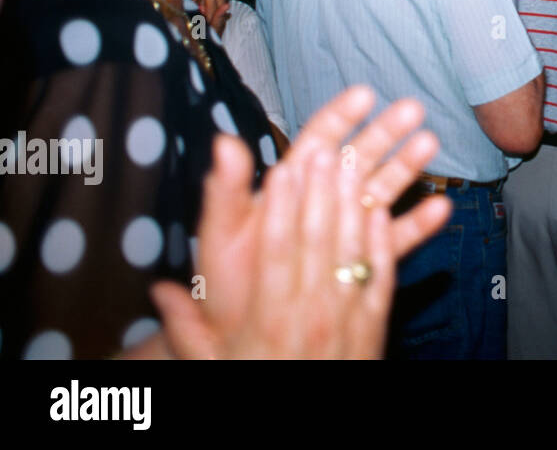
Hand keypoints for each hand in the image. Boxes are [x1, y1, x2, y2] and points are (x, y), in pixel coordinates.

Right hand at [151, 143, 396, 356]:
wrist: (307, 423)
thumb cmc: (255, 380)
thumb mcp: (213, 363)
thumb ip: (186, 329)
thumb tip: (157, 292)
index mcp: (269, 320)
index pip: (277, 253)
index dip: (283, 209)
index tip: (284, 168)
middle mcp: (311, 313)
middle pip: (318, 242)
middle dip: (320, 193)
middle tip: (324, 152)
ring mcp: (347, 317)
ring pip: (352, 251)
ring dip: (354, 204)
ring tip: (357, 162)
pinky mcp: (375, 324)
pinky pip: (381, 275)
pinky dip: (382, 240)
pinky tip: (381, 208)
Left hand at [171, 86, 450, 347]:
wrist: (240, 331)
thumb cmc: (226, 281)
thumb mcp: (222, 232)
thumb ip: (227, 188)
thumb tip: (223, 143)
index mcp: (291, 183)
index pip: (320, 138)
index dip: (343, 115)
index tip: (365, 94)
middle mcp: (324, 198)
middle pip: (359, 155)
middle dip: (386, 130)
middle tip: (412, 108)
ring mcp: (346, 226)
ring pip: (382, 188)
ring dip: (407, 166)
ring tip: (429, 144)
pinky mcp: (362, 258)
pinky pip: (394, 239)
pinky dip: (418, 224)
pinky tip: (439, 209)